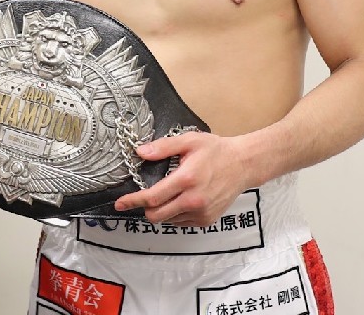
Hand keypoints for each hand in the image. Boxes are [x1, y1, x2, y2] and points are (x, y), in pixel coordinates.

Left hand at [113, 131, 250, 226]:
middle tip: (142, 197)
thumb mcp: (188, 141)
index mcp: (186, 179)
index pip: (152, 197)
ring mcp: (201, 213)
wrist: (242, 165)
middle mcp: (194, 200)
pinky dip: (174, 214)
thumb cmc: (215, 151)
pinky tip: (180, 199)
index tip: (120, 203)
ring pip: (168, 220)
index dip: (133, 201)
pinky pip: (181, 223)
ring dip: (161, 211)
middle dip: (144, 208)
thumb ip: (163, 147)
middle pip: (156, 215)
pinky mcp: (207, 220)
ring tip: (168, 193)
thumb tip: (140, 152)